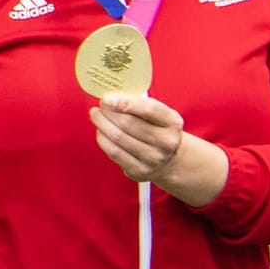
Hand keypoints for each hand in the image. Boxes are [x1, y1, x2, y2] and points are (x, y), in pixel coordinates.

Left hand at [91, 95, 228, 206]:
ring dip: (103, 124)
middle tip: (100, 105)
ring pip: (119, 138)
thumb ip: (139, 104)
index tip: (108, 99)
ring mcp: (153, 159)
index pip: (148, 109)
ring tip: (96, 115)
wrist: (169, 160)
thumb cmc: (158, 130)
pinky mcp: (139, 171)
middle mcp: (166, 142)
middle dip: (109, 112)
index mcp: (172, 122)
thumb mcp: (158, 115)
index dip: (126, 103)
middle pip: (129, 124)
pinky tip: (100, 131)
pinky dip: (103, 140)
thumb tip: (110, 97)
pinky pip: (114, 153)